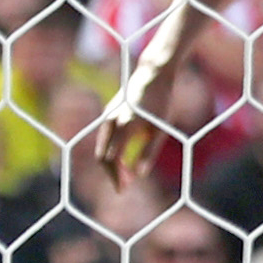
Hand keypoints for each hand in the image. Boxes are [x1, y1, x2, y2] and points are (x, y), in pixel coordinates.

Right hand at [91, 59, 183, 184]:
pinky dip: (109, 152)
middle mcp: (112, 121)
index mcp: (126, 125)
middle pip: (102, 156)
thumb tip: (139, 175)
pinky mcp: (108, 113)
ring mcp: (107, 116)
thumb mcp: (160, 129)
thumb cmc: (161, 101)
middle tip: (124, 187)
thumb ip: (149, 152)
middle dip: (111, 173)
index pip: (112, 159)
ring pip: (101, 148)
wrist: (152, 74)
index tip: (124, 189)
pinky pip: (104, 138)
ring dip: (110, 164)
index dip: (116, 176)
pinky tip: (122, 160)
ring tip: (124, 176)